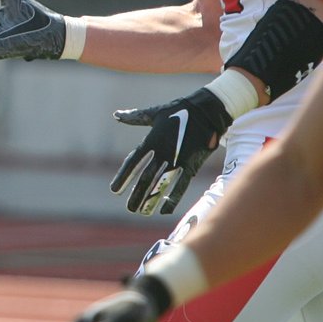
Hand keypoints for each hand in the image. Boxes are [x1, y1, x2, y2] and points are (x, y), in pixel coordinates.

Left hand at [111, 87, 230, 214]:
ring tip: (142, 211)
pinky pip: (181, 184)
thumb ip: (135, 117)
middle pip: (146, 177)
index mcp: (151, 140)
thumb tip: (116, 115)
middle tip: (129, 208)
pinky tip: (165, 210)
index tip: (114, 190)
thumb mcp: (154, 113)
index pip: (133, 162)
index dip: (124, 177)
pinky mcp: (192, 164)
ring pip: (161, 183)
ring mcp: (177, 159)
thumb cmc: (178, 110)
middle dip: (137, 193)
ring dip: (152, 198)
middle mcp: (162, 152)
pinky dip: (173, 197)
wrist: (207, 110)